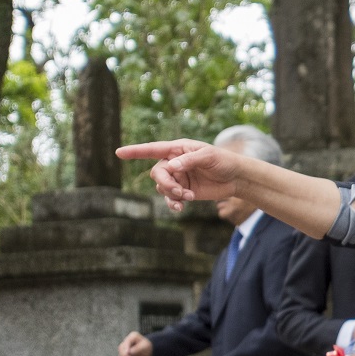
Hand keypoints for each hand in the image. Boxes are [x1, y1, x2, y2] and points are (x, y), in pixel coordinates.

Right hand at [117, 139, 242, 208]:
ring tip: (187, 197)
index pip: (153, 149)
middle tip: (180, 191)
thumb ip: (189, 160)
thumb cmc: (223, 161)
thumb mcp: (209, 156)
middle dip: (166, 183)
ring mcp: (178, 177)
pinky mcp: (183, 190)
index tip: (119, 153)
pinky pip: (169, 198)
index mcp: (178, 149)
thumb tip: (172, 167)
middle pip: (157, 173)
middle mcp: (174, 162)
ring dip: (171, 194)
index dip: (135, 151)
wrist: (235, 178)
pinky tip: (181, 206)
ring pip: (162, 187)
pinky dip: (173, 202)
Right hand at [118, 331, 153, 355]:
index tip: (127, 353)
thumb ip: (137, 348)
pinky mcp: (124, 354)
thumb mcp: (144, 346)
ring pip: (120, 354)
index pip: (127, 342)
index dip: (126, 348)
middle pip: (121, 348)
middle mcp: (127, 341)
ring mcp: (125, 348)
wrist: (147, 350)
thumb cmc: (146, 346)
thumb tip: (129, 352)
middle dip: (124, 355)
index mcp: (132, 336)